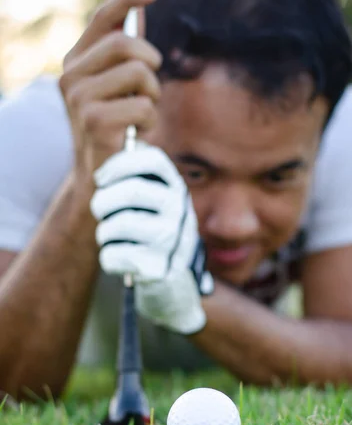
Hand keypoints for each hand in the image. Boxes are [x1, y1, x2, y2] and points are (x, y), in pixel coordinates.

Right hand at [59, 0, 161, 179]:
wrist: (99, 177)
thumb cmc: (114, 129)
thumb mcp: (117, 89)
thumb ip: (124, 55)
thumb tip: (139, 12)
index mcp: (76, 62)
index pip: (102, 19)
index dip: (128, 0)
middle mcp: (71, 76)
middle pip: (125, 43)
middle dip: (151, 64)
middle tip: (150, 88)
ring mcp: (79, 98)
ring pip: (139, 73)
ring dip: (152, 97)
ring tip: (141, 116)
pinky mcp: (94, 121)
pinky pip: (143, 106)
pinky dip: (150, 122)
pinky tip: (136, 134)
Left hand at [90, 142, 212, 333]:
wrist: (174, 285)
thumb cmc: (154, 234)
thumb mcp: (156, 202)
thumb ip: (139, 175)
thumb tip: (121, 139)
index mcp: (176, 189)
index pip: (150, 159)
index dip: (118, 164)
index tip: (101, 178)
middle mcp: (179, 211)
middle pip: (130, 192)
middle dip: (102, 202)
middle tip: (98, 211)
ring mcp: (171, 241)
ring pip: (117, 226)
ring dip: (103, 233)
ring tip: (109, 238)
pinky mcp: (157, 268)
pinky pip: (114, 255)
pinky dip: (108, 259)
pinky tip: (119, 261)